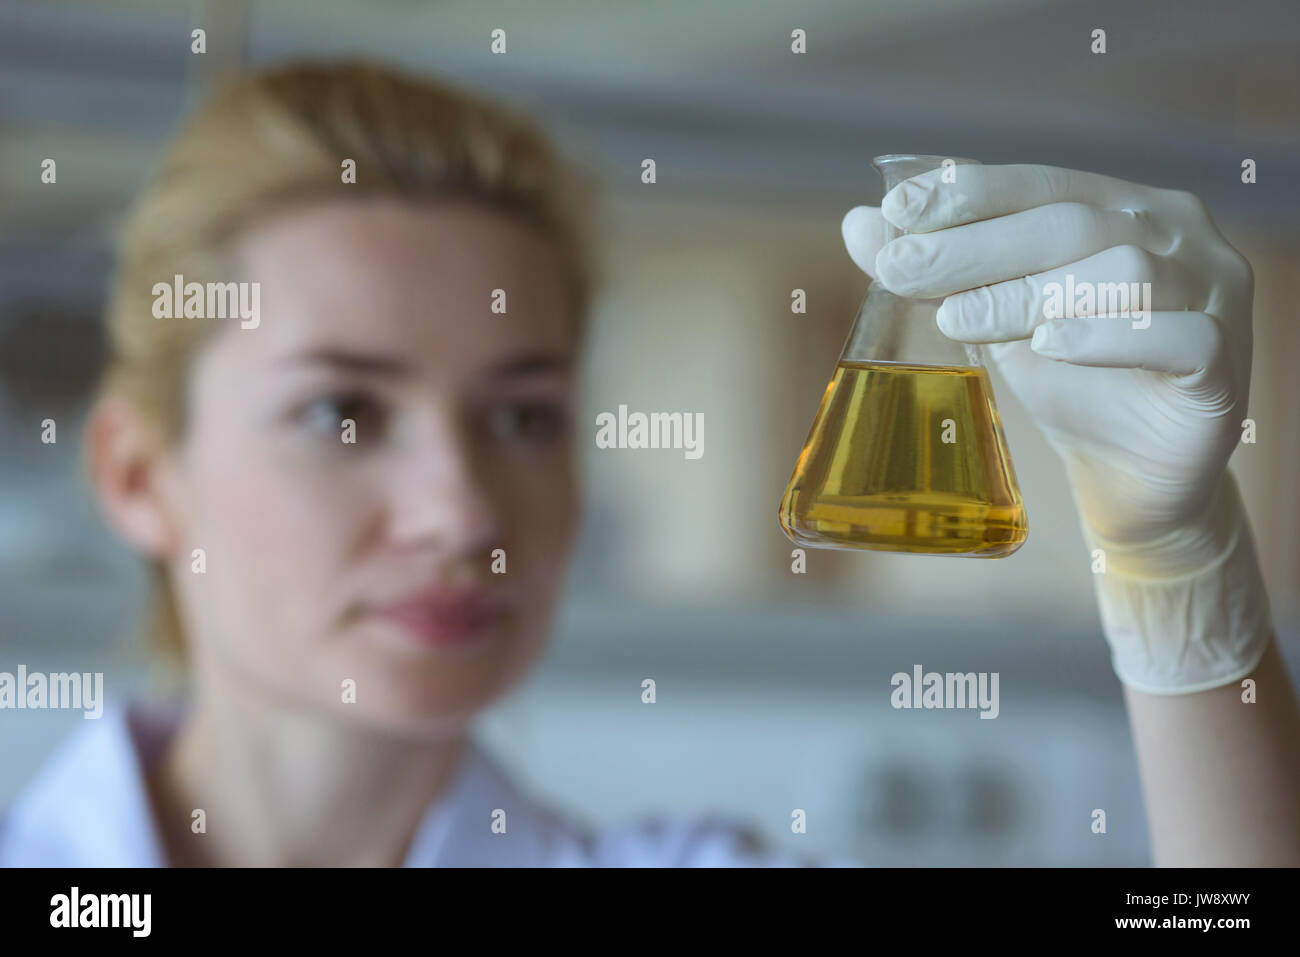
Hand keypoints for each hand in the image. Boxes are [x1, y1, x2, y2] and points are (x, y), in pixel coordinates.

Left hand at [841, 163, 1269, 692]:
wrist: (1131, 474)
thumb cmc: (1069, 379)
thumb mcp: (992, 320)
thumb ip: (937, 271)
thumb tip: (859, 223)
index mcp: (1121, 209)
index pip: (1041, 183)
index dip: (968, 193)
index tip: (898, 209)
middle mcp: (1176, 237)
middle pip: (1072, 223)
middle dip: (976, 246)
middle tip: (901, 270)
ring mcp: (1212, 294)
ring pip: (1124, 271)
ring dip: (1031, 292)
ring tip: (960, 321)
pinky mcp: (1222, 363)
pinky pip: (1178, 336)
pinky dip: (1108, 337)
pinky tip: (1050, 344)